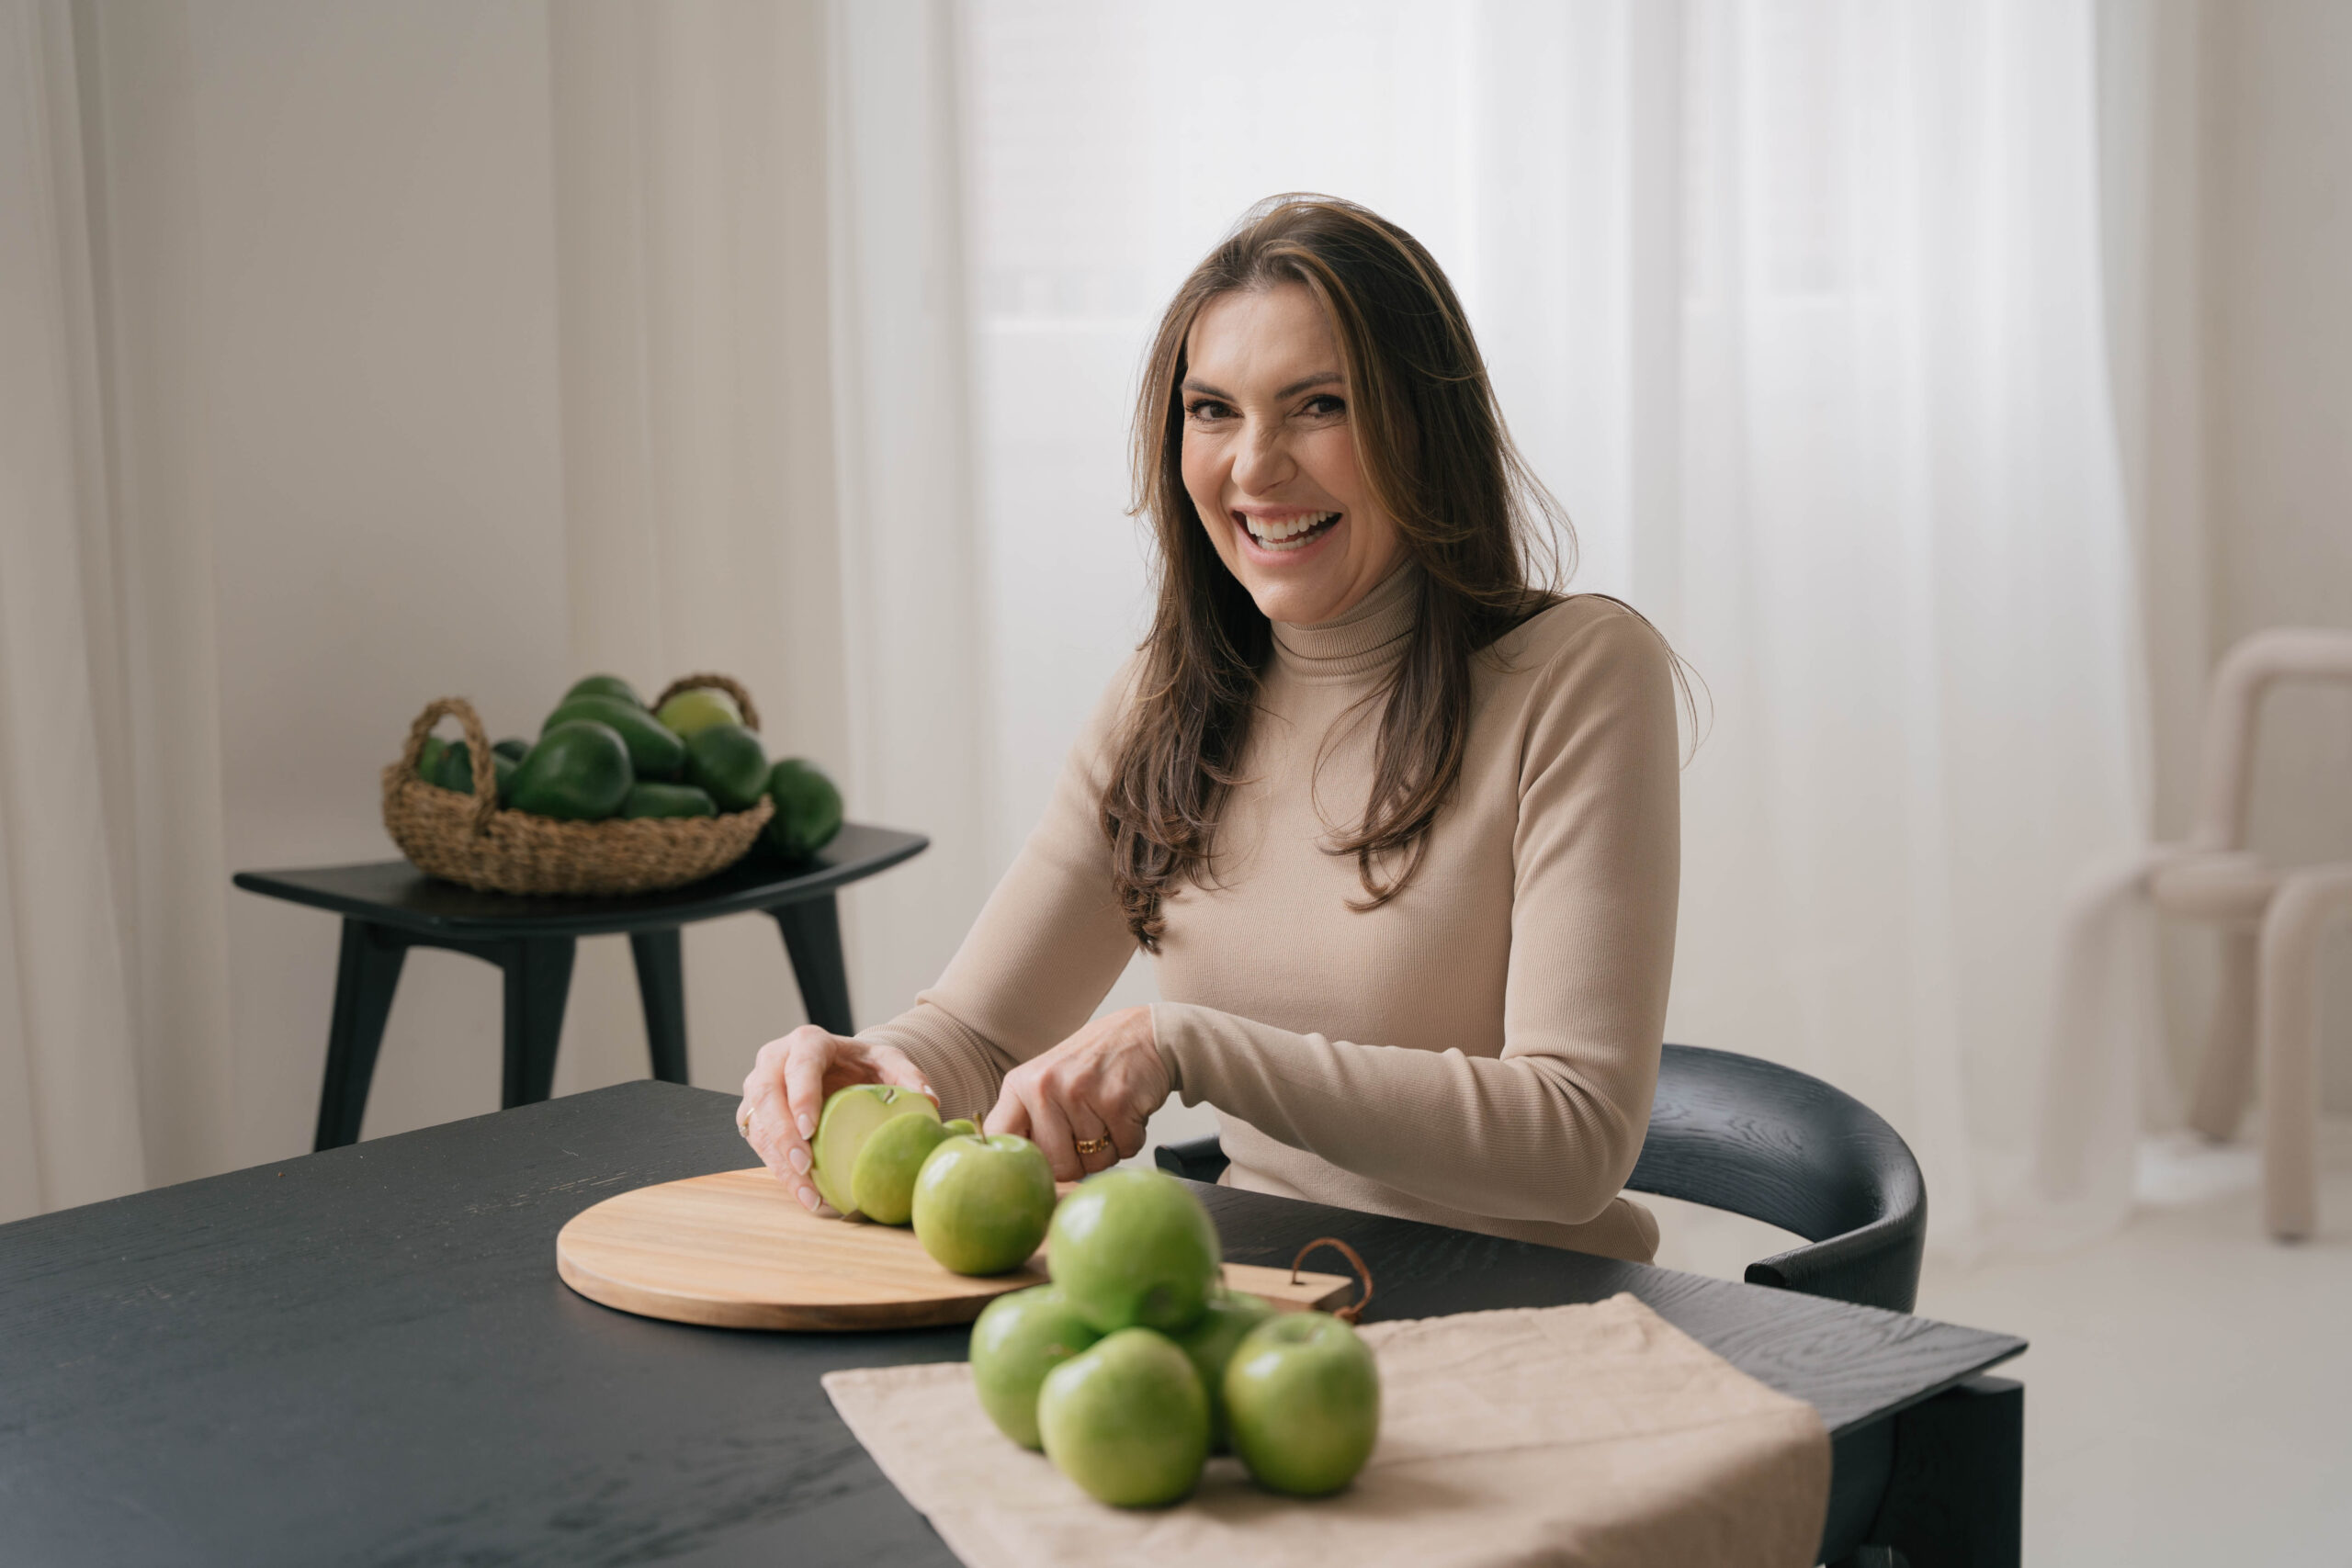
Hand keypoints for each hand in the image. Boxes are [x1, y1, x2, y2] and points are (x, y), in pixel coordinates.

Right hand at [739, 1025, 933, 1211]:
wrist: (839, 1067)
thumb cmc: (860, 1064)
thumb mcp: (887, 1061)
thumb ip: (907, 1075)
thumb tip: (929, 1100)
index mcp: (808, 1042)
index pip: (799, 1066)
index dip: (801, 1096)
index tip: (810, 1129)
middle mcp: (775, 1061)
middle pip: (768, 1096)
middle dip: (783, 1135)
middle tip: (805, 1167)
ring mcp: (759, 1089)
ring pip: (759, 1126)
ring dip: (781, 1163)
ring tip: (809, 1194)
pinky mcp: (755, 1116)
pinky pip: (760, 1145)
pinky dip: (781, 1173)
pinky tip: (806, 1195)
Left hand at [985, 1006, 1167, 1181]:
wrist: (1146, 1033)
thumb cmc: (1096, 1062)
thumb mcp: (1048, 1078)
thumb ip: (1030, 1118)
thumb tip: (1019, 1169)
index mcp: (1021, 1084)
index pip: (1001, 1140)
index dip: (1021, 1164)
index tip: (1040, 1166)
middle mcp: (1045, 1087)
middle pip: (1057, 1165)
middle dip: (1080, 1160)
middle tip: (1090, 1130)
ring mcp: (1080, 1093)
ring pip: (1094, 1162)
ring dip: (1109, 1148)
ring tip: (1110, 1114)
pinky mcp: (1116, 1102)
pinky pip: (1124, 1150)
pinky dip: (1131, 1138)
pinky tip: (1128, 1111)